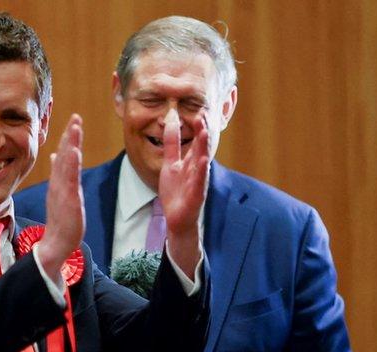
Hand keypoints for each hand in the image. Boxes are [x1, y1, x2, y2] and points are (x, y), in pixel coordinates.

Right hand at [36, 114, 84, 280]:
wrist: (55, 242)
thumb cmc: (61, 220)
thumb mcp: (61, 194)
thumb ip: (60, 174)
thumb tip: (56, 155)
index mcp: (59, 181)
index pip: (64, 155)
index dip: (69, 137)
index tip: (74, 120)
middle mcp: (59, 183)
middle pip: (65, 155)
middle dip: (70, 135)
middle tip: (75, 117)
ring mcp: (62, 191)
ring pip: (66, 164)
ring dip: (70, 144)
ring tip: (74, 127)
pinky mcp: (67, 200)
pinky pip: (68, 179)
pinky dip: (70, 164)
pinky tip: (72, 151)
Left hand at [158, 108, 206, 278]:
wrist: (177, 219)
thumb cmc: (176, 192)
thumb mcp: (170, 164)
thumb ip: (171, 144)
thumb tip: (170, 121)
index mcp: (192, 160)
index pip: (196, 139)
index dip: (197, 125)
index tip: (197, 108)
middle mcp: (198, 168)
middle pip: (201, 146)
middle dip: (202, 130)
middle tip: (203, 113)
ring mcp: (198, 181)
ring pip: (203, 160)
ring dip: (204, 146)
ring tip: (205, 131)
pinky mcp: (196, 194)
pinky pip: (199, 180)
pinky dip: (201, 170)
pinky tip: (203, 160)